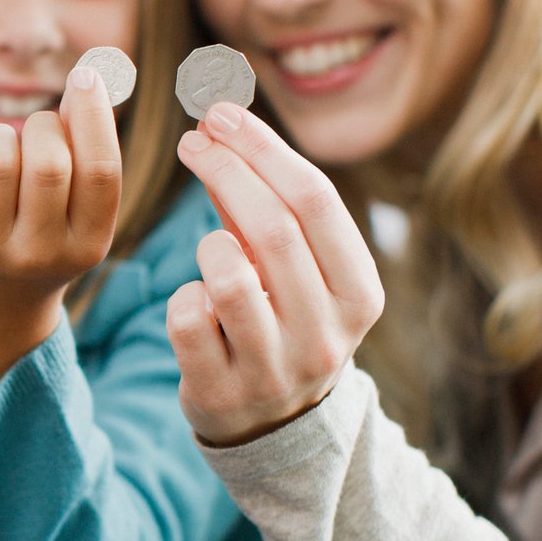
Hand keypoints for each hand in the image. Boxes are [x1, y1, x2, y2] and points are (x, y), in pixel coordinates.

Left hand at [0, 64, 124, 423]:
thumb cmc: (43, 240)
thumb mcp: (77, 216)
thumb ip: (87, 157)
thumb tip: (87, 80)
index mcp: (87, 246)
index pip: (102, 171)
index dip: (95, 114)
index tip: (85, 76)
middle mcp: (39, 255)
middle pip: (49, 162)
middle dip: (43, 126)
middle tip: (37, 131)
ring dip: (0, 135)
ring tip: (1, 150)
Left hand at [167, 103, 383, 447]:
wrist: (273, 425)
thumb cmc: (282, 318)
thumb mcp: (296, 269)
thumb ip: (264, 203)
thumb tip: (219, 124)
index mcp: (360, 293)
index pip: (316, 200)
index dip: (262, 148)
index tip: (220, 114)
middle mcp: (327, 333)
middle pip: (273, 229)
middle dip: (226, 171)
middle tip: (192, 140)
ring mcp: (275, 368)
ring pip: (227, 276)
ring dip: (207, 244)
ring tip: (209, 248)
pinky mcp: (221, 391)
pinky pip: (186, 317)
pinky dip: (181, 297)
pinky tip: (195, 305)